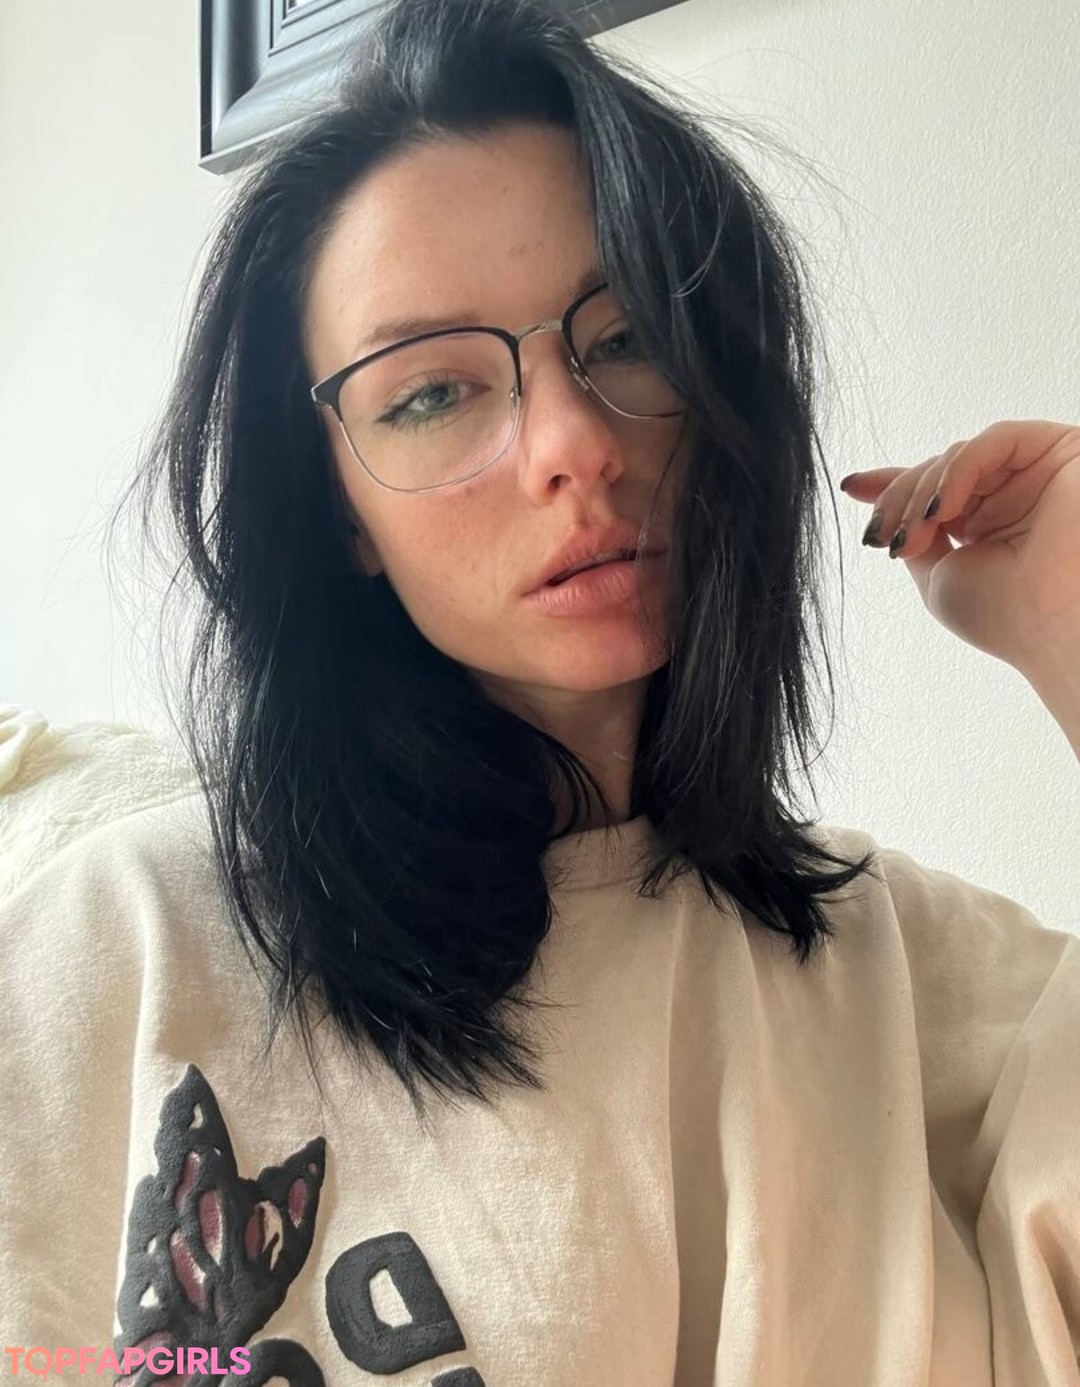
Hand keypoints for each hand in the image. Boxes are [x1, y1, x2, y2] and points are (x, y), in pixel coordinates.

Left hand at [839, 420, 1079, 690]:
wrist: (1054, 624)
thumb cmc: (1006, 615)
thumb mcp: (938, 576)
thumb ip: (916, 534)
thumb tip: (883, 508)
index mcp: (988, 525)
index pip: (935, 490)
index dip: (892, 485)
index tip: (852, 486)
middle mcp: (1013, 496)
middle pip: (938, 471)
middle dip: (900, 500)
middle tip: (884, 539)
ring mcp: (1034, 474)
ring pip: (959, 455)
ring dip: (921, 494)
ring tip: (912, 537)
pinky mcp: (1059, 452)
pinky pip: (995, 440)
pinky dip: (956, 470)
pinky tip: (941, 509)